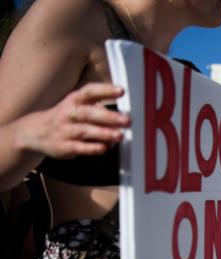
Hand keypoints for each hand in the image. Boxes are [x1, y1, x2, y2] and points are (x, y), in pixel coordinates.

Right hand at [15, 83, 129, 158]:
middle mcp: (68, 113)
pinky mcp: (64, 146)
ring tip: (120, 136)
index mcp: (74, 100)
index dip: (105, 90)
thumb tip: (121, 119)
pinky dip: (93, 148)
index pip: (89, 91)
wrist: (35, 132)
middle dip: (108, 117)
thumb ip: (98, 109)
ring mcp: (65, 130)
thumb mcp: (77, 106)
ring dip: (103, 133)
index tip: (121, 91)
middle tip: (127, 120)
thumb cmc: (66, 118)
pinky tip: (105, 148)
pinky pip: (80, 148)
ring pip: (85, 131)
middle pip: (88, 113)